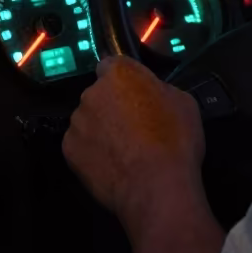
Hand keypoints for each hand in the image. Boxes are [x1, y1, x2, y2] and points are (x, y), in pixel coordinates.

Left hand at [62, 55, 205, 238]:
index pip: (113, 64)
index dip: (124, 80)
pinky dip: (91, 152)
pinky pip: (80, 145)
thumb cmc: (174, 139)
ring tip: (122, 152)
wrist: (156, 188)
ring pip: (88, 120)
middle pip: (99, 94)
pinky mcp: (68, 150)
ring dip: (100, 129)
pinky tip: (110, 166)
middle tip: (132, 127)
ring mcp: (77, 122)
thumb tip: (150, 94)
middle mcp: (92, 92)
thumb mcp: (182, 101)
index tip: (135, 95)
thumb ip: (159, 89)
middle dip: (112, 105)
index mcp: (119, 73)